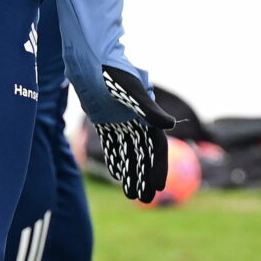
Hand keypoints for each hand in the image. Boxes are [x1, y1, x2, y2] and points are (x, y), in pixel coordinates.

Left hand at [93, 66, 173, 203]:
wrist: (90, 61)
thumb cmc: (112, 73)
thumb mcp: (130, 91)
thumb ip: (149, 110)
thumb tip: (169, 126)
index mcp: (147, 116)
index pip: (157, 148)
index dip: (158, 169)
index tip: (158, 188)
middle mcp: (136, 121)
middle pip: (144, 155)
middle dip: (145, 177)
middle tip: (146, 200)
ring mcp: (120, 122)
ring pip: (129, 153)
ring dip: (131, 173)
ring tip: (131, 195)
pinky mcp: (105, 121)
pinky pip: (114, 146)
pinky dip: (116, 160)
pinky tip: (116, 175)